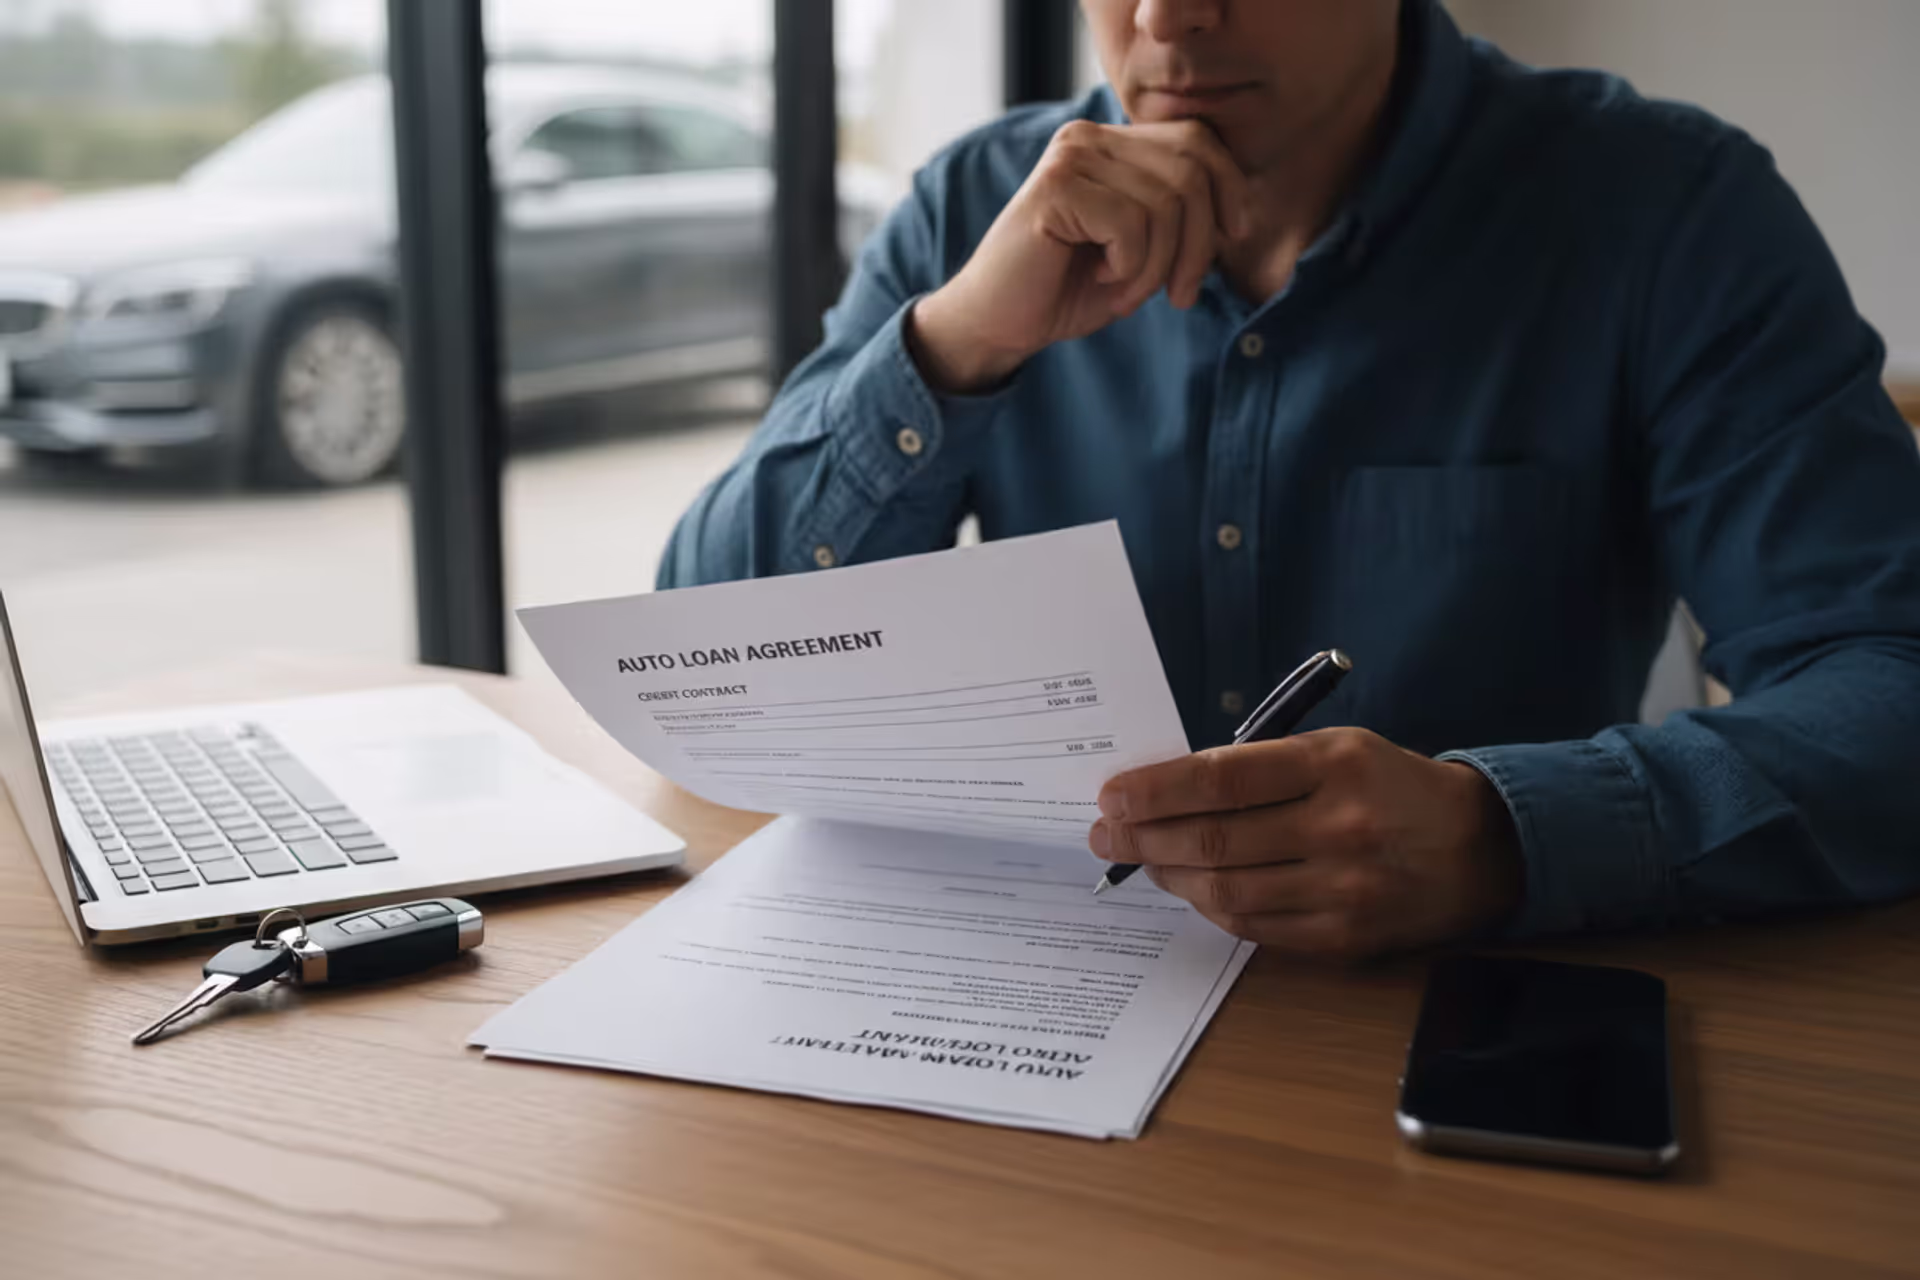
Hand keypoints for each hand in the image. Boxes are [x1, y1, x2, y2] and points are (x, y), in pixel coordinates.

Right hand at [908, 118, 1253, 392]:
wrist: (997, 323)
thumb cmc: (1069, 289)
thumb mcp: (1143, 250)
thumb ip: (1181, 218)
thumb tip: (1242, 212)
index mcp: (1112, 143)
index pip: (1197, 140)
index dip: (1229, 188)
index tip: (1233, 238)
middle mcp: (1089, 137)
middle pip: (1190, 171)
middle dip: (1199, 243)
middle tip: (1180, 294)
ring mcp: (1070, 157)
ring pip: (1166, 204)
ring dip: (1159, 267)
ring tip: (1126, 293)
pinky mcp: (1055, 188)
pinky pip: (1132, 225)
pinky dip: (1131, 269)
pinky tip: (1102, 281)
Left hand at [1089, 728, 1524, 959]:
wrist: (1481, 850)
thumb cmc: (1393, 788)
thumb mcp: (1338, 749)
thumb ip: (1261, 767)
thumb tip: (1167, 789)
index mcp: (1334, 765)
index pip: (1222, 779)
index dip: (1156, 790)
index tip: (1112, 795)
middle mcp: (1339, 829)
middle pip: (1214, 839)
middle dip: (1144, 837)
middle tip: (1104, 834)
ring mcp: (1342, 891)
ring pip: (1226, 890)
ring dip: (1170, 875)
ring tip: (1142, 860)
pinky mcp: (1343, 940)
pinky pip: (1254, 927)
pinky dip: (1211, 907)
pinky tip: (1191, 888)